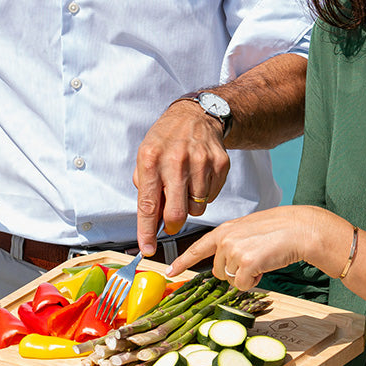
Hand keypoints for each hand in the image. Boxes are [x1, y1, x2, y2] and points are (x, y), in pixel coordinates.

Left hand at [132, 101, 229, 254]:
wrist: (196, 116)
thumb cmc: (166, 141)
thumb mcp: (145, 157)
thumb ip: (146, 189)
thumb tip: (151, 224)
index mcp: (151, 159)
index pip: (148, 205)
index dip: (147, 231)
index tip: (147, 249)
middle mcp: (176, 161)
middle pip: (177, 213)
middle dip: (172, 225)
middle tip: (170, 222)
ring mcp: (201, 162)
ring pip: (196, 209)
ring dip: (189, 207)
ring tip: (185, 187)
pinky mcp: (220, 164)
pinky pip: (211, 198)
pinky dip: (203, 196)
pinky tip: (198, 178)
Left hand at [168, 205, 330, 287]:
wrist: (300, 229)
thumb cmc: (279, 230)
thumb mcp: (247, 230)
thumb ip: (232, 243)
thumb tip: (225, 264)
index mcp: (224, 230)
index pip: (197, 248)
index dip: (182, 262)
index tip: (170, 272)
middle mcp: (225, 240)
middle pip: (218, 272)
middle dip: (235, 271)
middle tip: (254, 258)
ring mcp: (234, 251)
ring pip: (231, 280)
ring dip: (246, 276)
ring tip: (262, 258)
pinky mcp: (246, 263)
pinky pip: (243, 285)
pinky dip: (255, 281)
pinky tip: (265, 265)